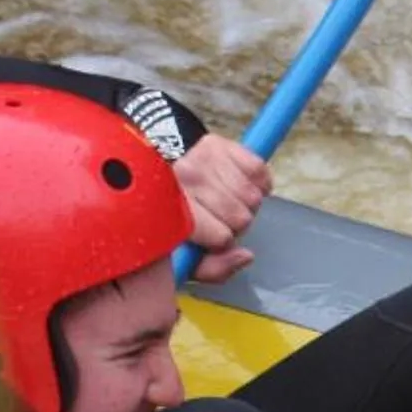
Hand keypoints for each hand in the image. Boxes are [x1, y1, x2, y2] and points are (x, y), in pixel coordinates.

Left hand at [173, 135, 272, 283]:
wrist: (152, 160)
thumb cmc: (166, 211)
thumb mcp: (178, 251)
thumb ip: (210, 267)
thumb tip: (246, 255)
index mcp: (172, 206)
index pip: (222, 236)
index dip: (221, 242)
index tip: (209, 236)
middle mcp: (188, 176)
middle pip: (242, 219)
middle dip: (233, 222)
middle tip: (217, 216)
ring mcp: (205, 157)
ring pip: (253, 197)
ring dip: (245, 202)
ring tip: (226, 199)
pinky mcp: (222, 144)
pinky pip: (259, 170)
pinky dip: (257, 180)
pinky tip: (240, 183)